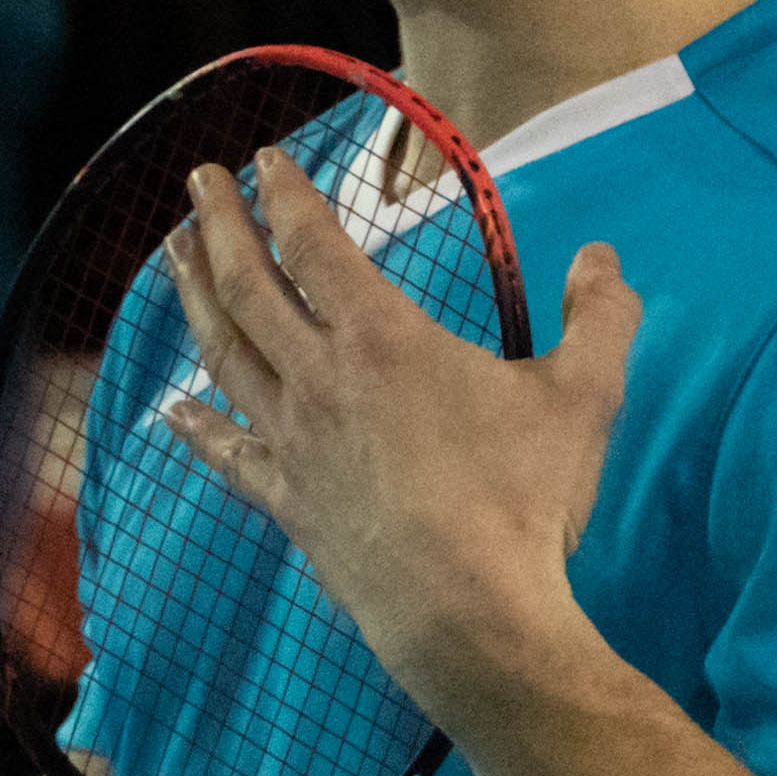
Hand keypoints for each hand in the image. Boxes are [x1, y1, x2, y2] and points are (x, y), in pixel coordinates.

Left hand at [157, 145, 637, 722]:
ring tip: (172, 256)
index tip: (263, 159)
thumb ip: (599, 317)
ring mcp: (295, 444)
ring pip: (225, 354)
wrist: (468, 616)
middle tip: (198, 183)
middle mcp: (320, 381)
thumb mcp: (583, 396)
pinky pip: (229, 454)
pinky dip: (197, 426)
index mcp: (382, 339)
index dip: (286, 196)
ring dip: (195, 297)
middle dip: (221, 225)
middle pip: (249, 286)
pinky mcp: (289, 505)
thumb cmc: (523, 501)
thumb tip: (603, 258)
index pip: (316, 245)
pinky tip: (172, 409)